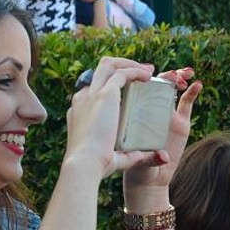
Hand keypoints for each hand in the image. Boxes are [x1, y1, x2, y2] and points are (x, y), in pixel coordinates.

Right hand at [66, 57, 158, 178]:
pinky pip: (122, 73)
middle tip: (143, 73)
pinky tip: (149, 77)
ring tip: (148, 71)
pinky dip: (136, 71)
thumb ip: (127, 154)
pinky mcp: (105, 94)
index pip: (93, 87)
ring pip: (108, 64)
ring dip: (129, 64)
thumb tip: (144, 156)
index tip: (130, 87)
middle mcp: (83, 97)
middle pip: (99, 69)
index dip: (112, 83)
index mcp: (80, 110)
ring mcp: (92, 94)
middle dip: (122, 66)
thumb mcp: (112, 156)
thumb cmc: (95, 165)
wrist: (84, 164)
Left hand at [123, 68, 201, 201]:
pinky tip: (197, 85)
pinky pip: (187, 104)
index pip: (139, 87)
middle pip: (158, 84)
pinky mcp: (180, 123)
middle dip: (166, 75)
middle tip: (174, 74)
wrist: (148, 179)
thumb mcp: (136, 156)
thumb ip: (148, 154)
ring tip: (187, 73)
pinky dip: (192, 93)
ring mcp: (166, 115)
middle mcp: (150, 110)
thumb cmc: (133, 165)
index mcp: (134, 112)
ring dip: (179, 78)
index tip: (150, 72)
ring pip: (172, 90)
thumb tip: (163, 155)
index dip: (146, 76)